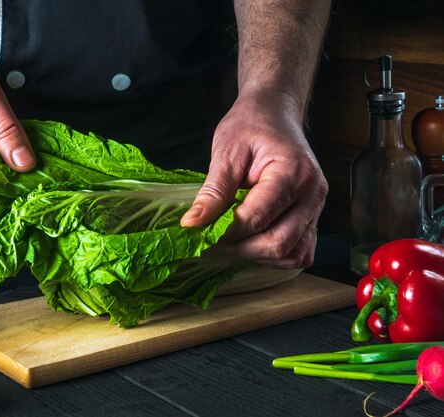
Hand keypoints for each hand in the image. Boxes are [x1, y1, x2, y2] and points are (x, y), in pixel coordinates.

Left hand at [181, 91, 327, 268]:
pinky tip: (254, 242)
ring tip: (234, 239)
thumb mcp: (226, 152)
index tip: (203, 230)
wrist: (274, 114)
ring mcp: (316, 208)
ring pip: (292, 254)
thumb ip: (213, 191)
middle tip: (216, 237)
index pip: (257, 218)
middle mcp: (312, 194)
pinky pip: (301, 252)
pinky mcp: (313, 217)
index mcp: (293, 172)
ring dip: (259, 255)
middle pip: (278, 243)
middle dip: (241, 248)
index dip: (226, 232)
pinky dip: (276, 256)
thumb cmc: (251, 125)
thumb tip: (193, 222)